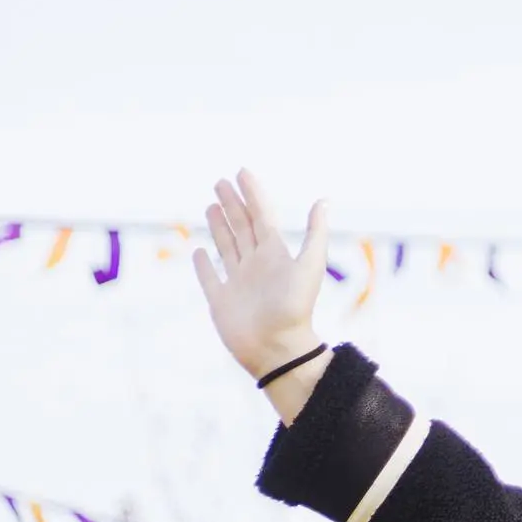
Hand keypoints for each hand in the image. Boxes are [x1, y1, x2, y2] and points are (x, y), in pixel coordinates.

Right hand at [194, 171, 329, 379]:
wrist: (279, 349)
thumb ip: (315, 233)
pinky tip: (198, 251)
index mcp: (275, 254)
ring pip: (226, 246)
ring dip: (219, 226)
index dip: (252, 193)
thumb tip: (323, 200)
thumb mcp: (309, 265)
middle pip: (242, 226)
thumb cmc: (295, 308)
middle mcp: (256, 265)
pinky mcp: (221, 301)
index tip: (242, 172)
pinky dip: (203, 265)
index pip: (261, 216)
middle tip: (220, 182)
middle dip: (232, 204)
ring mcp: (238, 282)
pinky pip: (209, 278)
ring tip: (212, 206)